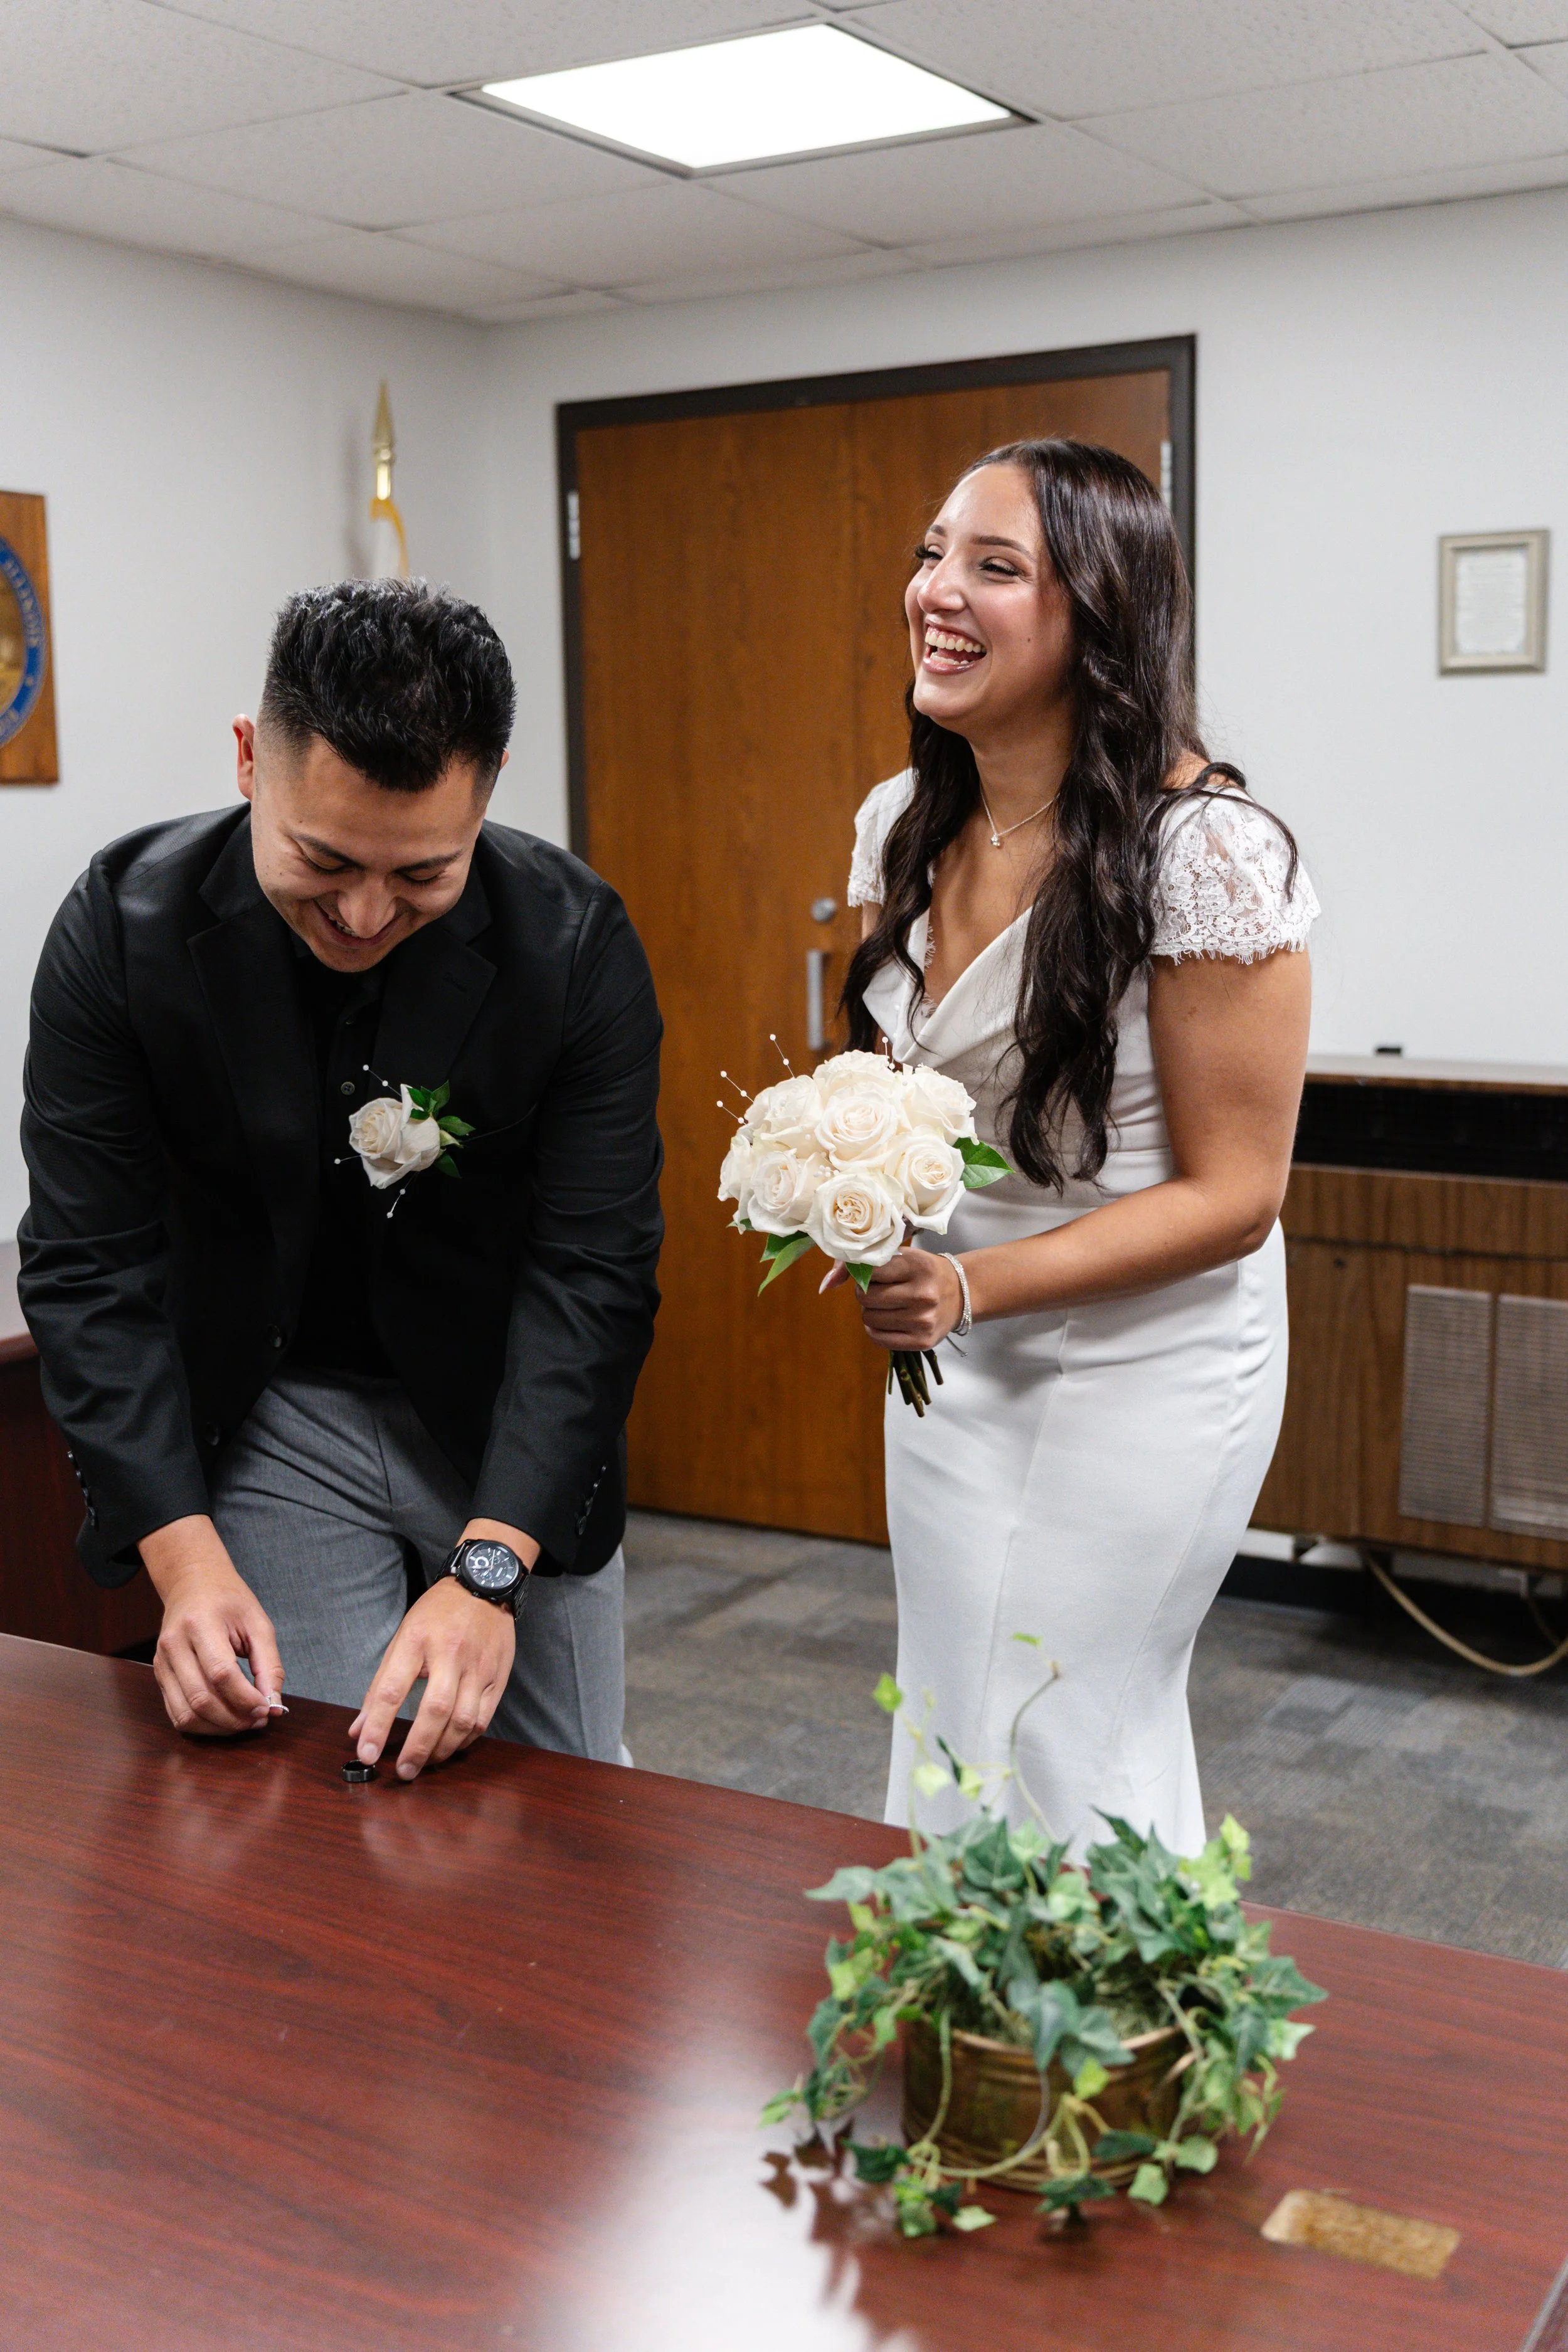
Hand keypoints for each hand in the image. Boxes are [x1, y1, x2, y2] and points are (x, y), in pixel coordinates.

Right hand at [140, 1515, 284, 1737]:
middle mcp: (174, 1645)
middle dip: (234, 1719)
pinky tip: (224, 1719)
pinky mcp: (159, 1675)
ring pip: (185, 1714)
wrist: (193, 1584)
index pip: (221, 1674)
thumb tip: (274, 1706)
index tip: (266, 1709)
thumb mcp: (259, 1624)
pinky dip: (202, 1725)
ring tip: (244, 1721)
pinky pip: (176, 1713)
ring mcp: (162, 1662)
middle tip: (259, 1719)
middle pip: (201, 1699)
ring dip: (218, 1728)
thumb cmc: (230, 1602)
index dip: (245, 1699)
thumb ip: (270, 1666)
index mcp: (200, 1624)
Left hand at [349, 1578, 515, 1780]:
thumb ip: (380, 1685)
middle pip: (434, 1710)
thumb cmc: (437, 1614)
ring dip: (442, 1750)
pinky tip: (451, 1746)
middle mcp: (449, 1654)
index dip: (378, 1726)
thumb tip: (359, 1729)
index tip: (366, 1753)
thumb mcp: (402, 1638)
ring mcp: (478, 1666)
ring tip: (426, 1762)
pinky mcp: (498, 1677)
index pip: (392, 1689)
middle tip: (403, 1772)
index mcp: (417, 1640)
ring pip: (463, 1720)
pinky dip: (465, 1740)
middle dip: (416, 1748)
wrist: (484, 1585)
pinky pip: (483, 1719)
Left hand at [821, 1246, 966, 1351]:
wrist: (961, 1293)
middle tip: (880, 1290)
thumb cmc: (924, 1271)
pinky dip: (875, 1328)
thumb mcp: (903, 1257)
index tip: (873, 1273)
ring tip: (887, 1304)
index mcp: (918, 1266)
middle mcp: (923, 1294)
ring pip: (868, 1318)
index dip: (865, 1273)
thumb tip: (827, 1282)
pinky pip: (878, 1338)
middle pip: (865, 1297)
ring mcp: (923, 1321)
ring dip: (870, 1311)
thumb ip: (864, 1263)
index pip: (869, 1271)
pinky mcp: (922, 1342)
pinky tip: (887, 1320)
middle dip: (865, 1293)